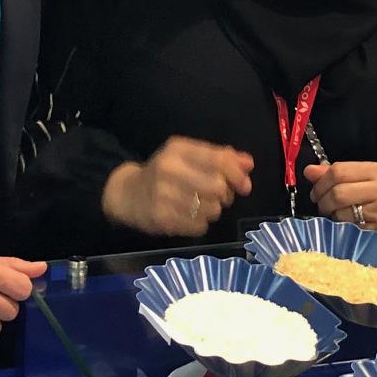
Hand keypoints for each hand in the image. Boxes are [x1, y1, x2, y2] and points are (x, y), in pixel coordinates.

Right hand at [102, 136, 253, 236]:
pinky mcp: (161, 219)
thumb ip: (220, 158)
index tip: (244, 185)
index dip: (237, 174)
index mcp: (178, 149)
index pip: (218, 159)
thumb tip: (248, 163)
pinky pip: (199, 226)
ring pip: (211, 209)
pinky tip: (190, 218)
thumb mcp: (189, 157)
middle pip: (218, 187)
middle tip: (219, 197)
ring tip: (201, 207)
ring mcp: (163, 195)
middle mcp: (169, 169)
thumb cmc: (165, 172)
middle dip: (225, 195)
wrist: (127, 194)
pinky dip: (201, 224)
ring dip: (213, 211)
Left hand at [304, 162, 376, 246]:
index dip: (320, 183)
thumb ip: (333, 174)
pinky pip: (349, 229)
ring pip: (341, 213)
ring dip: (331, 217)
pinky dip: (340, 228)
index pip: (338, 171)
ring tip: (334, 216)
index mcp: (375, 170)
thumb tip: (308, 171)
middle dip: (322, 201)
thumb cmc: (376, 197)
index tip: (316, 192)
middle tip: (321, 206)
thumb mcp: (359, 179)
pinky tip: (343, 226)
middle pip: (338, 193)